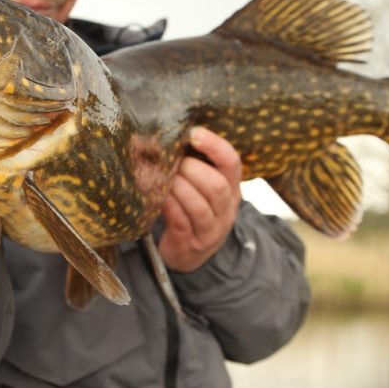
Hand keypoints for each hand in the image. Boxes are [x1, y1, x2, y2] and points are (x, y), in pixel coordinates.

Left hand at [158, 126, 242, 272]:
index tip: (193, 133)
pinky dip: (168, 205)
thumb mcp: (203, 188)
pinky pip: (181, 221)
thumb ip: (194, 164)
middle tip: (172, 161)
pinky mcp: (191, 243)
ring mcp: (211, 230)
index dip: (215, 146)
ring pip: (199, 206)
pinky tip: (156, 195)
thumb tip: (166, 134)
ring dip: (178, 187)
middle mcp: (226, 210)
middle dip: (191, 169)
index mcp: (232, 189)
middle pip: (217, 186)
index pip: (232, 163)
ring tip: (162, 177)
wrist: (191, 254)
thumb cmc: (193, 210)